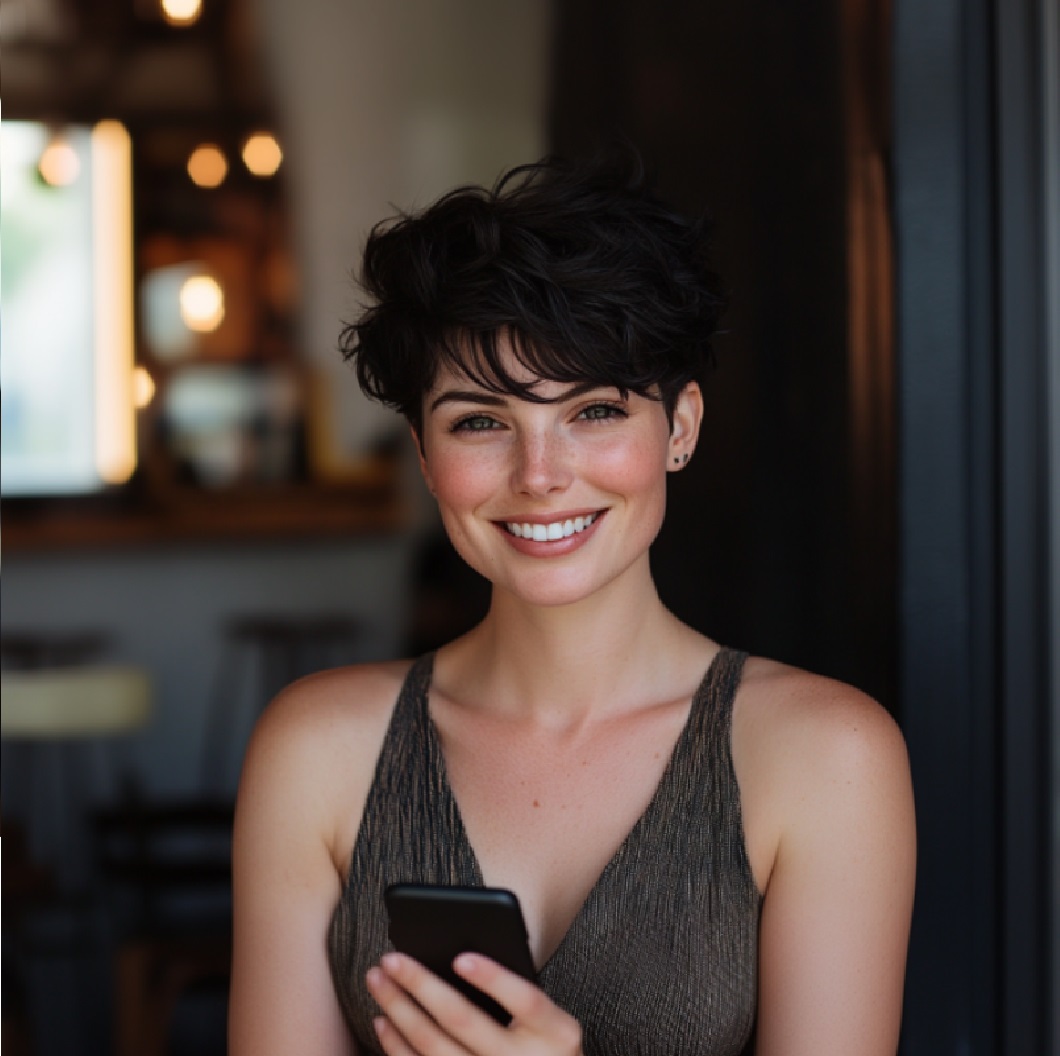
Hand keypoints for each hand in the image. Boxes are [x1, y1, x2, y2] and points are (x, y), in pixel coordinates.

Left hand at [366, 952, 582, 1055]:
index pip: (526, 1001)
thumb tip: (455, 957)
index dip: (494, 980)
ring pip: (435, 1048)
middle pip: (465, 1021)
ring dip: (400, 1011)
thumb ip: (518, 995)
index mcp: (557, 1033)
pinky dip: (398, 1046)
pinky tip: (383, 1021)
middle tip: (391, 957)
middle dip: (422, 985)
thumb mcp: (549, 1021)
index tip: (460, 958)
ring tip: (378, 979)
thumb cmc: (544, 1043)